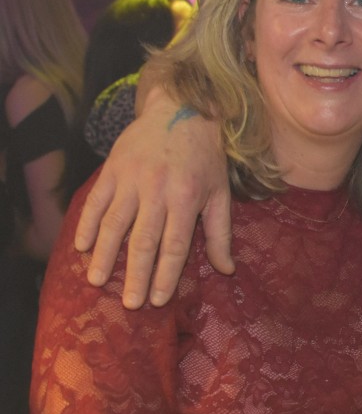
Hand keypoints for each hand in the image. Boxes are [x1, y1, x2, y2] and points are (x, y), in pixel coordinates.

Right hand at [74, 84, 232, 308]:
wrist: (183, 109)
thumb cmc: (205, 158)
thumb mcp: (220, 192)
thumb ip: (221, 233)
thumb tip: (226, 270)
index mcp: (187, 197)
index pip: (175, 245)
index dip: (166, 275)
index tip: (159, 300)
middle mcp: (158, 190)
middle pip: (143, 240)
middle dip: (136, 275)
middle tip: (130, 304)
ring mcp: (132, 179)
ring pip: (114, 223)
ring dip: (105, 255)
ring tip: (98, 281)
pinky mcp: (112, 168)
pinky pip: (95, 201)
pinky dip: (87, 224)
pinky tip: (83, 247)